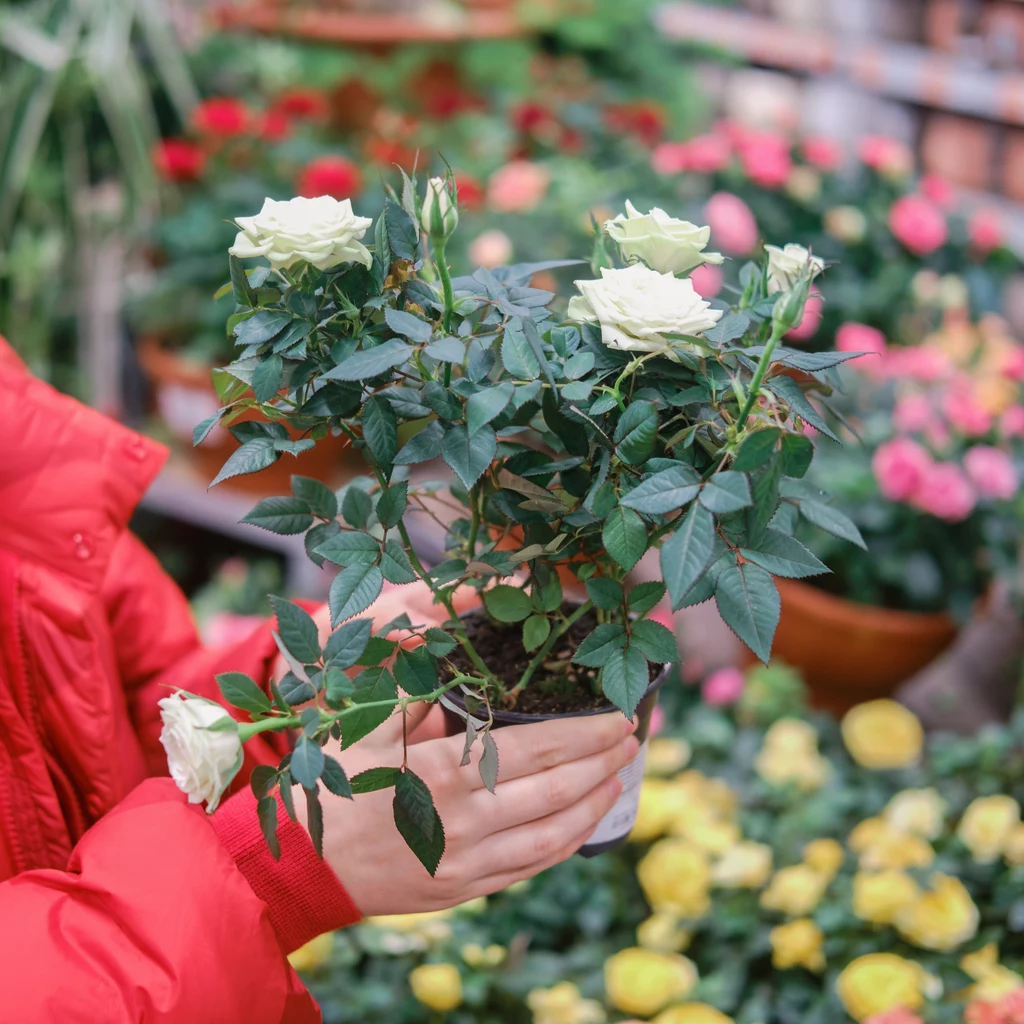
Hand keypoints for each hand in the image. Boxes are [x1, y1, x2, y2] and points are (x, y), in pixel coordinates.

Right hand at [308, 706, 638, 915]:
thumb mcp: (367, 723)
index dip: (586, 733)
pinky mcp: (465, 889)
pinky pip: (530, 868)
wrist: (304, 864)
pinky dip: (565, 844)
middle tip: (633, 740)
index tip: (619, 718)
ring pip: (553, 834)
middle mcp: (466, 821)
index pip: (538, 748)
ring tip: (619, 778)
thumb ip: (417, 688)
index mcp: (446, 772)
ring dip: (594, 804)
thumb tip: (460, 658)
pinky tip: (582, 824)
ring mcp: (468, 862)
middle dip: (603, 762)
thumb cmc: (334, 783)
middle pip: (557, 790)